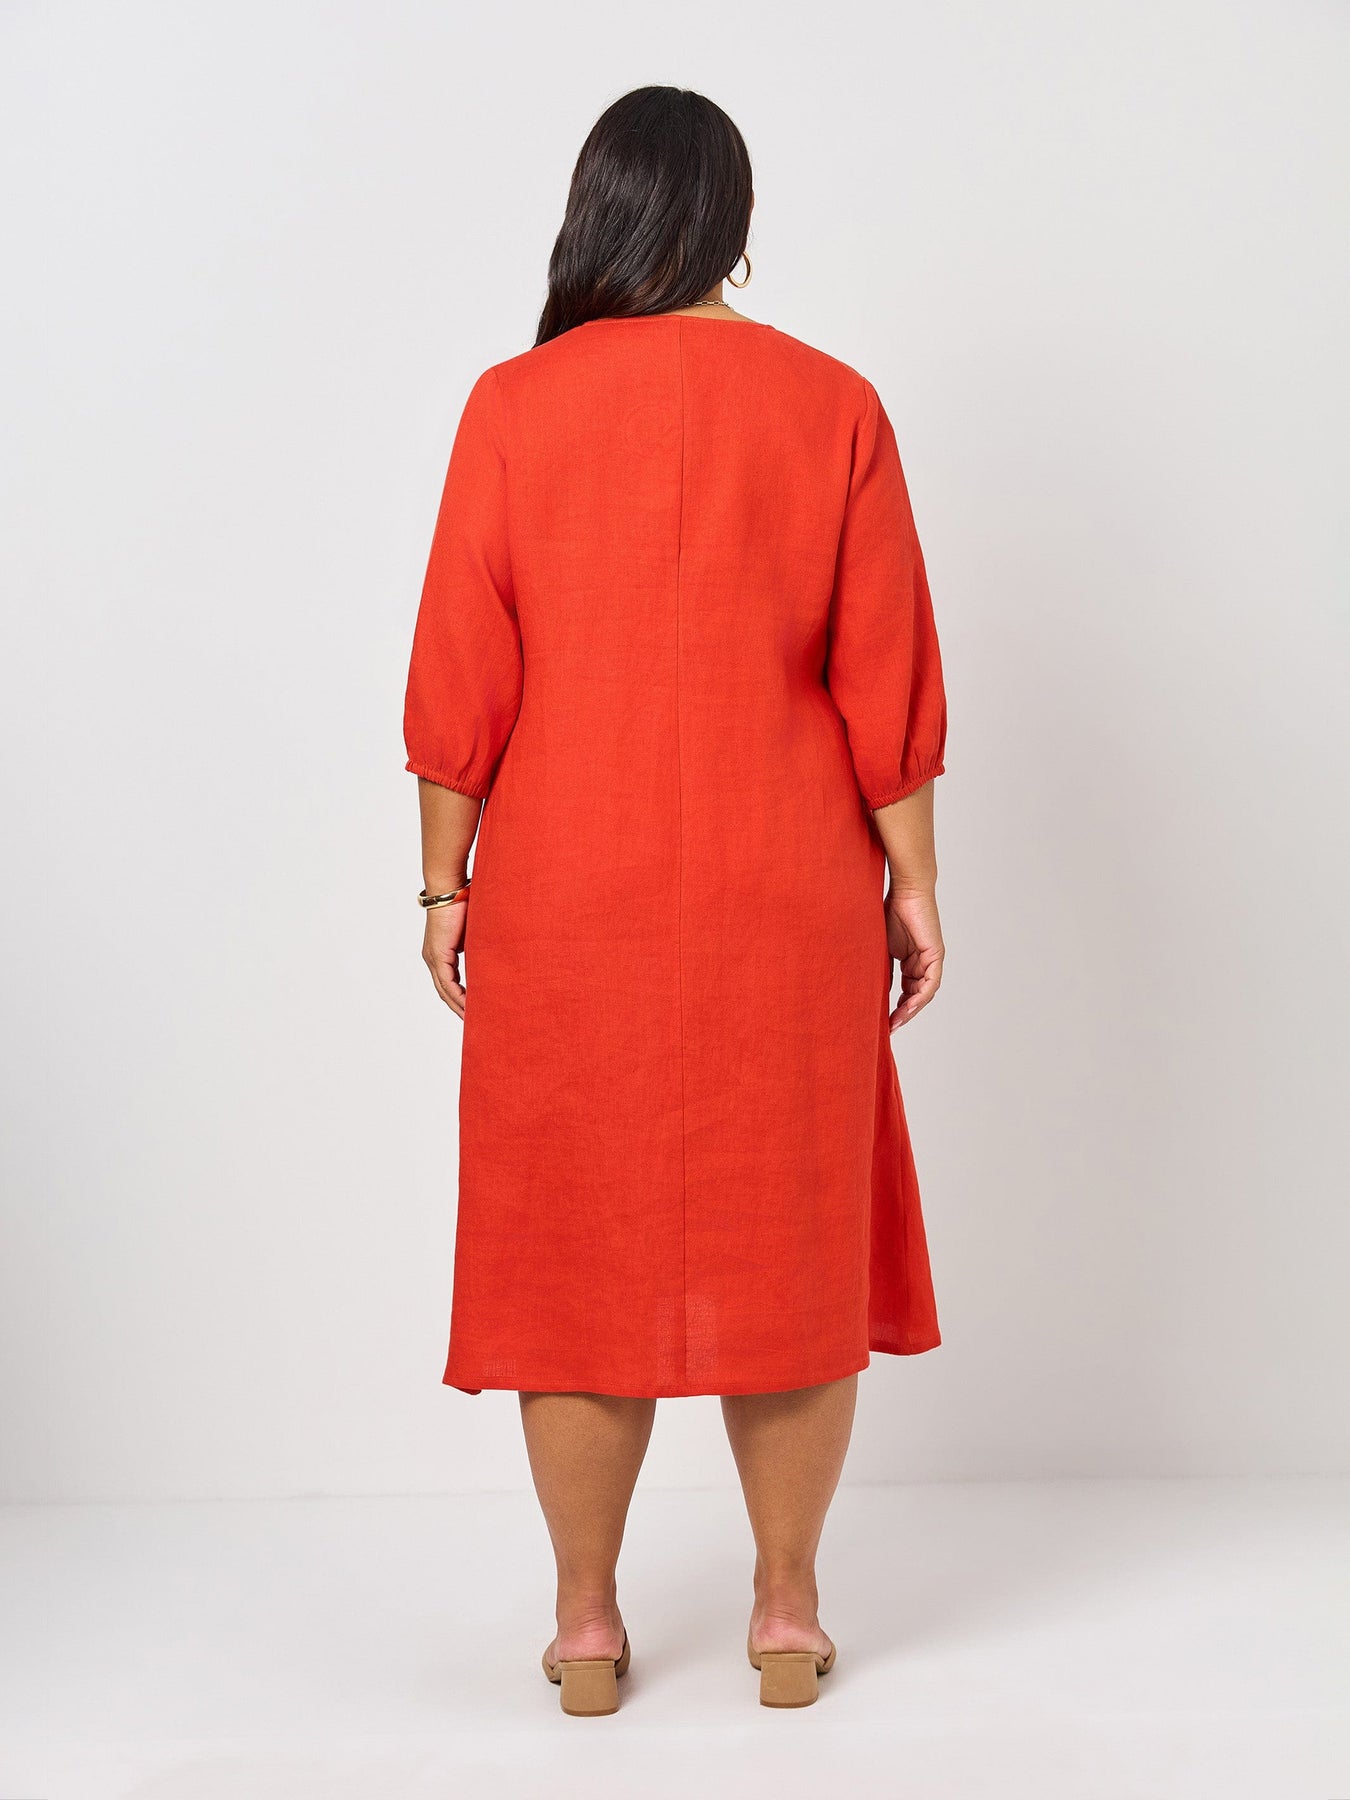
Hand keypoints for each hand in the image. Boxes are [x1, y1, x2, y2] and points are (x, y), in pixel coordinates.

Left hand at [422, 899, 467, 1017]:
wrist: (451, 890)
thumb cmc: (464, 903)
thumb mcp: (474, 932)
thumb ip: (478, 946)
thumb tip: (492, 957)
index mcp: (440, 953)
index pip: (448, 982)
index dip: (459, 998)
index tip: (473, 1009)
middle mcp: (432, 958)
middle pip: (444, 991)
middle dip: (458, 1008)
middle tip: (474, 1022)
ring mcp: (433, 958)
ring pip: (445, 990)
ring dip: (458, 1006)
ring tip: (473, 1020)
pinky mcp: (438, 955)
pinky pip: (447, 983)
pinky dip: (458, 997)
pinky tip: (468, 1008)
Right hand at [885, 886, 943, 1029]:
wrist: (906, 890)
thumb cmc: (890, 909)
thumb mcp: (879, 944)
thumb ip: (878, 964)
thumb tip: (864, 986)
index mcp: (910, 960)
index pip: (906, 990)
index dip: (896, 1007)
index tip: (884, 1022)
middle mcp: (922, 962)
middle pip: (915, 995)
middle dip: (903, 1013)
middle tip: (889, 1027)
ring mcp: (931, 959)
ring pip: (924, 993)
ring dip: (911, 1009)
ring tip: (897, 1021)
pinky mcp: (936, 955)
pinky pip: (931, 983)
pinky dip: (920, 997)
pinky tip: (908, 1007)